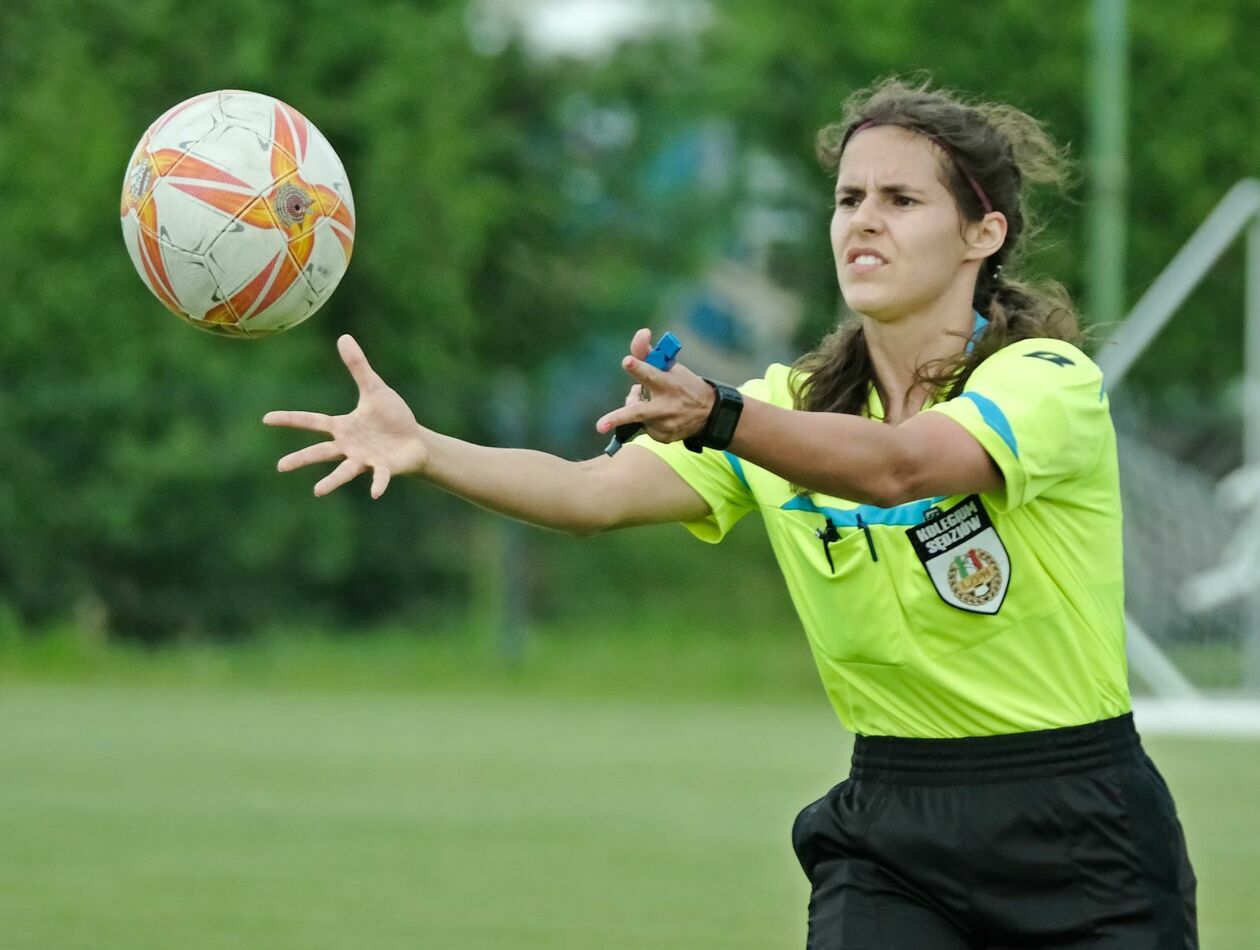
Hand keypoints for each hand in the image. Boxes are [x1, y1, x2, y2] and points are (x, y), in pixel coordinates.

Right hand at [263, 334, 426, 498]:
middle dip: (301, 459)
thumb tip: (343, 337)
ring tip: (318, 491)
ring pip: (344, 471)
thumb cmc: (391, 417)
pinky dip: (378, 483)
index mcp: (343, 427)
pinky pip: (379, 477)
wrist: (414, 441)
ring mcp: (365, 459)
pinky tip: (375, 492)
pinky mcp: (383, 469)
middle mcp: (349, 446)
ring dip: (332, 481)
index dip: (290, 419)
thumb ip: (358, 367)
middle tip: (280, 466)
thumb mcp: (374, 389)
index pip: (312, 421)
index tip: (266, 419)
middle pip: (320, 452)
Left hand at [595, 328, 714, 443]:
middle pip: (637, 412)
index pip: (650, 373)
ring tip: (649, 400)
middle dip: (617, 418)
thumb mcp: (671, 367)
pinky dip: (648, 420)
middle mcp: (665, 406)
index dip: (638, 367)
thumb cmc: (683, 384)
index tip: (628, 361)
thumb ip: (649, 352)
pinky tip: (660, 416)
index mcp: (668, 384)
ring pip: (636, 417)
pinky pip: (645, 428)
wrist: (709, 413)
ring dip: (636, 406)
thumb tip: (642, 332)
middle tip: (600, 426)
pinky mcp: (663, 437)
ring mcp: (664, 425)